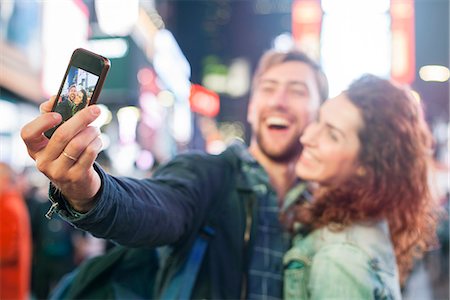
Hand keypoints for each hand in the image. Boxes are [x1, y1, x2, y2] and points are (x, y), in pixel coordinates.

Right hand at [21, 97, 102, 211]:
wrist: (77, 184)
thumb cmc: (66, 153)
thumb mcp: (55, 138)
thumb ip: (52, 115)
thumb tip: (56, 97)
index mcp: (35, 148)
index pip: (28, 134)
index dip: (42, 122)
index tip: (58, 114)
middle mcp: (43, 161)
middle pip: (62, 135)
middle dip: (81, 119)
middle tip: (95, 110)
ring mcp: (59, 171)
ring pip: (78, 144)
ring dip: (92, 132)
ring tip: (95, 129)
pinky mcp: (76, 177)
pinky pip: (89, 153)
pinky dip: (97, 143)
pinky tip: (98, 141)